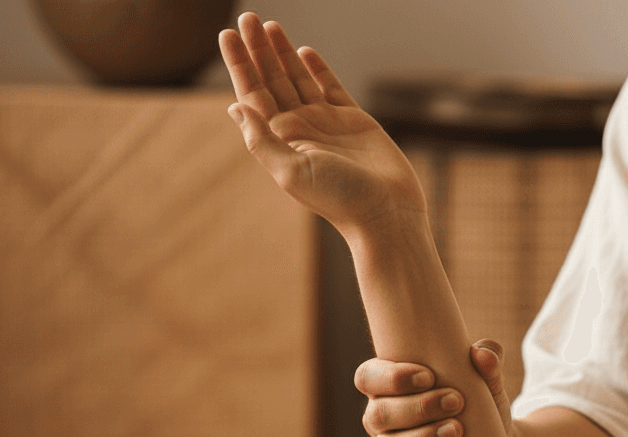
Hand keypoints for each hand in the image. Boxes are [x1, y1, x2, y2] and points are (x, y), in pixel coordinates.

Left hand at [219, 13, 425, 235]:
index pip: (253, 96)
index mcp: (282, 141)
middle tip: (246, 18)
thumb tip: (235, 106)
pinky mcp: (354, 121)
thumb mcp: (292, 172)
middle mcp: (302, 130)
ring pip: (298, 79)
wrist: (386, 213)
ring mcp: (327, 124)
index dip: (240, 66)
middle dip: (258, 50)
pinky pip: (331, 87)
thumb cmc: (339, 198)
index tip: (228, 35)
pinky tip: (304, 52)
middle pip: (272, 81)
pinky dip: (318, 69)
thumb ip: (261, 140)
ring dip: (282, 53)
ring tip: (269, 25)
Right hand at [356, 340, 515, 436]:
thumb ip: (488, 361)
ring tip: (456, 431)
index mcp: (389, 387)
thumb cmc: (480, 405)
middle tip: (456, 402)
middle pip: (377, 413)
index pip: (368, 377)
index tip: (430, 376)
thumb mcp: (487, 382)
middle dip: (417, 408)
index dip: (391, 377)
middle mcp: (381, 418)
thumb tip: (483, 353)